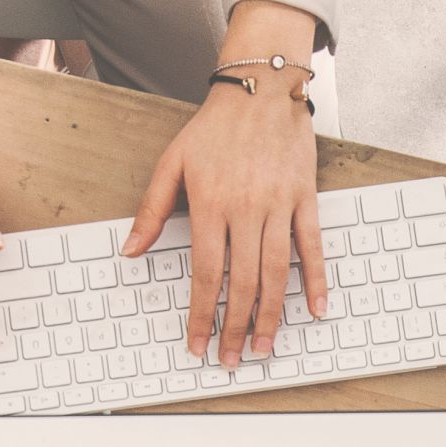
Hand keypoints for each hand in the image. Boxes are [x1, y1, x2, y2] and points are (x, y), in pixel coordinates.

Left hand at [131, 1, 323, 362]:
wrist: (261, 87)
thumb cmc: (214, 126)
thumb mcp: (172, 163)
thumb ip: (151, 210)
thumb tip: (130, 250)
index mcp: (210, 204)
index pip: (206, 274)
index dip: (201, 315)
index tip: (198, 343)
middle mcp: (245, 208)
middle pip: (242, 283)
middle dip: (235, 327)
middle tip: (232, 358)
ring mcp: (278, 205)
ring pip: (276, 273)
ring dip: (271, 316)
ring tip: (264, 346)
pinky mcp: (304, 198)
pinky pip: (312, 246)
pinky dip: (315, 280)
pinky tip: (315, 309)